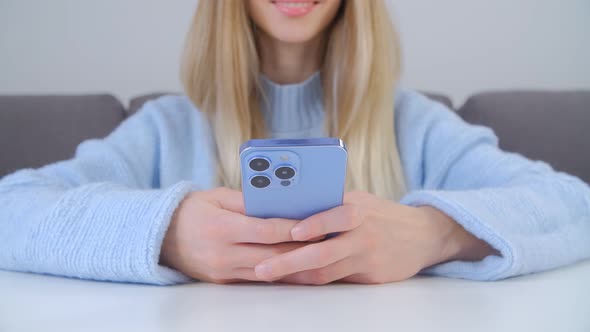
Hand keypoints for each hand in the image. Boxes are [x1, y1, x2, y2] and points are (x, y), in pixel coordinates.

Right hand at [160, 187, 307, 283]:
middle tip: (326, 241)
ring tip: (318, 257)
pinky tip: (295, 267)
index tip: (316, 223)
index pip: (267, 230)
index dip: (294, 229)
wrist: (160, 237)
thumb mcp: (217, 196)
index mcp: (222, 227)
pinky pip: (256, 279)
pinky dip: (278, 273)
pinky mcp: (223, 281)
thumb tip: (281, 203)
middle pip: (273, 254)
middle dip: (302, 249)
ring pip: (268, 271)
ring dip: (295, 266)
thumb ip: (249, 200)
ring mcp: (223, 271)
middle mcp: (223, 253)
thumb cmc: (192, 210)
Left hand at [254, 191, 497, 284]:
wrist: (424, 235)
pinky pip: (336, 281)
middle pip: (323, 252)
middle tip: (262, 269)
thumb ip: (332, 206)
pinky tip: (295, 280)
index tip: (289, 231)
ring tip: (269, 275)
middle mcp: (363, 235)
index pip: (334, 217)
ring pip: (326, 272)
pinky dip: (313, 281)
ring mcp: (367, 258)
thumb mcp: (361, 200)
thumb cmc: (382, 214)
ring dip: (295, 275)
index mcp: (359, 210)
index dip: (312, 225)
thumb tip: (292, 213)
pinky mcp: (371, 277)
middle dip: (289, 262)